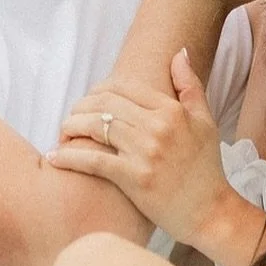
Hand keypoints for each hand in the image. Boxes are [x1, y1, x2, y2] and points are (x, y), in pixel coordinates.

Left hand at [48, 49, 235, 247]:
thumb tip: (179, 53)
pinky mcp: (134, 179)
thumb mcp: (205, 121)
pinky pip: (93, 161)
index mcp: (171, 110)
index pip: (122, 87)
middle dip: (80, 107)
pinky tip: (55, 157)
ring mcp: (145, 152)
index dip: (97, 91)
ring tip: (63, 134)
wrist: (211, 212)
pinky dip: (69, 157)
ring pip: (95, 127)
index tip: (88, 102)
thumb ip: (190, 86)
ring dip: (70, 128)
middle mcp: (158, 127)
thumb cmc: (206, 168)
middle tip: (71, 118)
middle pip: (104, 103)